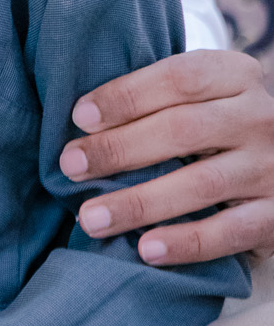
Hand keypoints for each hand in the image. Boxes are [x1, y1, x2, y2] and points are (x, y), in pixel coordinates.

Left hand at [60, 48, 273, 262]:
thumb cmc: (215, 126)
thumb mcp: (199, 98)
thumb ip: (156, 100)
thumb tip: (81, 123)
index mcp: (235, 76)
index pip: (179, 78)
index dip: (125, 96)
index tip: (79, 118)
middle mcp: (259, 117)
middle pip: (183, 129)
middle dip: (119, 149)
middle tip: (71, 167)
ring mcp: (271, 167)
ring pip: (201, 184)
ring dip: (138, 203)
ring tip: (91, 218)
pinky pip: (230, 232)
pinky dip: (186, 242)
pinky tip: (145, 249)